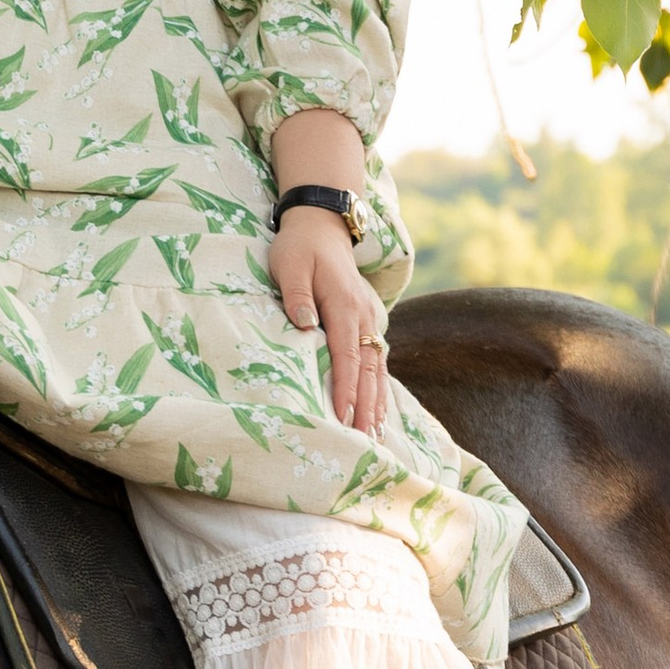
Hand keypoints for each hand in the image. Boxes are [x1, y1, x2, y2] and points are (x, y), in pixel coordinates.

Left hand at [270, 206, 388, 434]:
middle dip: (367, 407)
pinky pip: (376, 360)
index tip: (344, 417)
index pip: (346, 357)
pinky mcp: (368, 321)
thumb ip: (296, 296)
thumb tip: (303, 324)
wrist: (323, 225)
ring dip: (377, 403)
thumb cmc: (299, 248)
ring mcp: (370, 319)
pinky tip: (379, 410)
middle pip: (368, 370)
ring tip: (377, 436)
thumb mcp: (290, 265)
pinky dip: (379, 387)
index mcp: (345, 307)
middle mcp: (364, 317)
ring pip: (377, 368)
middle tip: (366, 443)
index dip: (346, 389)